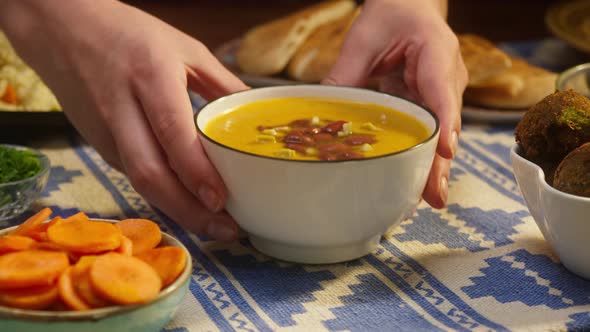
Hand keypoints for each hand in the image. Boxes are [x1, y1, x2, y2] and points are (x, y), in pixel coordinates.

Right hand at [0, 1, 246, 239]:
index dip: (195, 171)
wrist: (62, 29)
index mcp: (150, 76)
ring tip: (214, 226)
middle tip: (226, 229)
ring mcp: (105, 130)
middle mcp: (122, 108)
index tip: (221, 200)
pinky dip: (161, 196)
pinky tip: (187, 205)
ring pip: (138, 182)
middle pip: (150, 173)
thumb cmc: (129, 33)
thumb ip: (222, 83)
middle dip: (189, 210)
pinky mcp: (97, 144)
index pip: (172, 132)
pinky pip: (132, 176)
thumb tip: (256, 112)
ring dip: (176, 211)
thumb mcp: (185, 48)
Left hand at [323, 0, 467, 207]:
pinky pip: (428, 133)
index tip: (444, 149)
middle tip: (432, 195)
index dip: (444, 121)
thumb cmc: (393, 14)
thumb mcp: (364, 37)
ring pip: (440, 135)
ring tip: (424, 200)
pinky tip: (416, 184)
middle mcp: (447, 76)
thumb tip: (321, 107)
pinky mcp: (431, 104)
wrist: (410, 6)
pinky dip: (423, 158)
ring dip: (433, 167)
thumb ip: (347, 71)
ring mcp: (443, 93)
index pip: (442, 90)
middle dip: (439, 161)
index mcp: (437, 51)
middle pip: (445, 124)